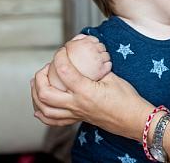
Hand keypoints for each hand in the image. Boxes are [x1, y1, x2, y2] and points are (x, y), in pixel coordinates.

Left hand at [31, 37, 153, 139]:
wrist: (133, 119)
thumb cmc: (127, 98)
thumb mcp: (113, 77)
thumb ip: (97, 68)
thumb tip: (88, 57)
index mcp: (86, 91)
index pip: (64, 71)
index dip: (60, 57)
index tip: (63, 49)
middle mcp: (77, 105)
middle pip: (45, 93)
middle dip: (40, 77)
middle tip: (45, 67)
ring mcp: (76, 114)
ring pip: (45, 109)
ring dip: (36, 95)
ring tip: (37, 83)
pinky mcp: (78, 120)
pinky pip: (54, 121)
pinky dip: (43, 114)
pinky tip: (39, 108)